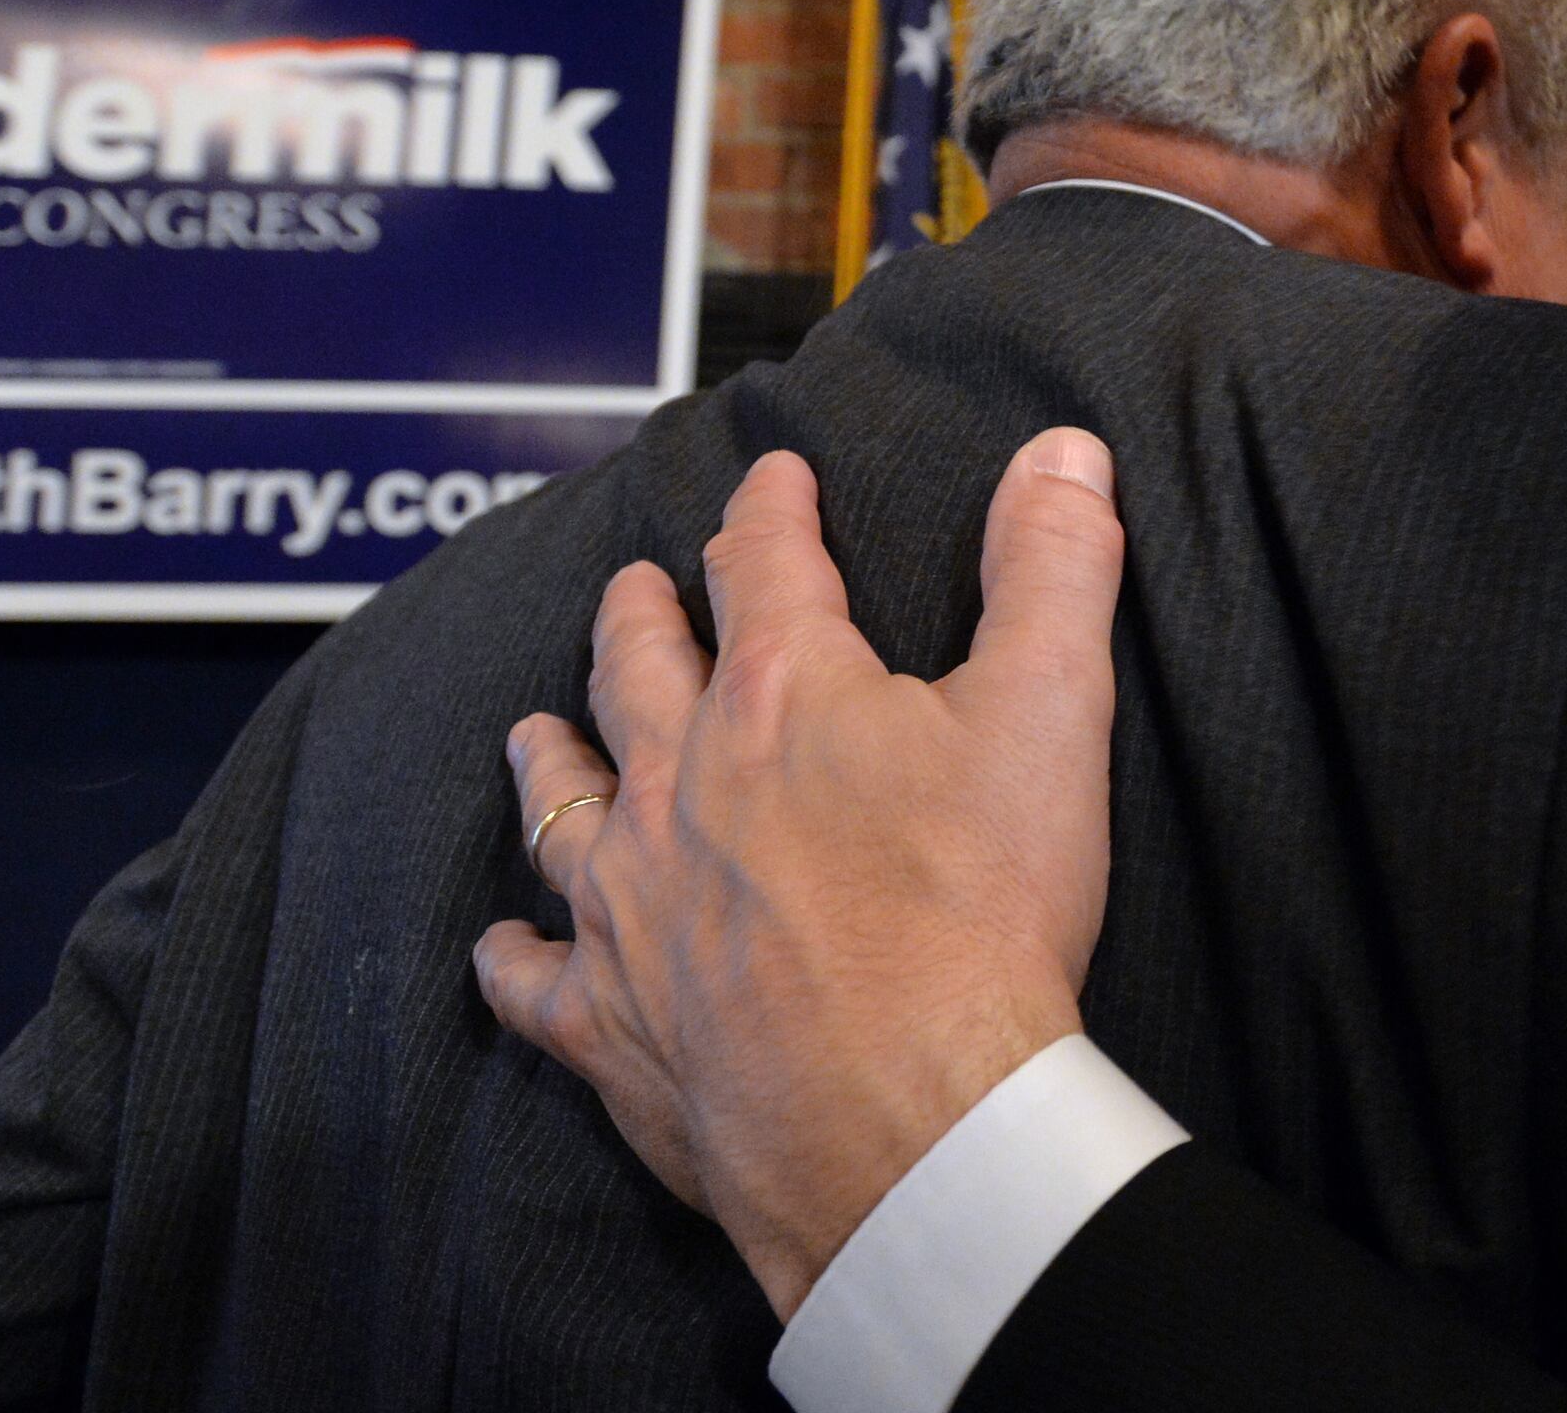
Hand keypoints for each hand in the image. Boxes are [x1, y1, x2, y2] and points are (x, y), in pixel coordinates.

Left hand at [473, 431, 1126, 1318]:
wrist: (907, 1117)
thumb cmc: (978, 914)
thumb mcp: (1049, 713)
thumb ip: (1054, 568)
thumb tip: (1062, 450)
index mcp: (782, 695)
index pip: (762, 564)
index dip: (769, 510)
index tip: (770, 480)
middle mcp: (679, 783)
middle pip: (637, 670)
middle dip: (640, 615)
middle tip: (635, 587)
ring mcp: (628, 905)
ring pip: (563, 804)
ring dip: (552, 756)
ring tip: (536, 728)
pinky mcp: (609, 1021)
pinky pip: (533, 979)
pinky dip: (514, 955)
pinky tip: (504, 945)